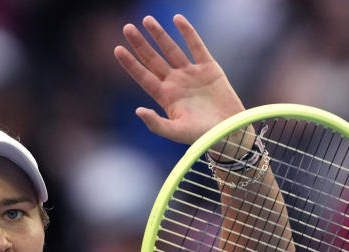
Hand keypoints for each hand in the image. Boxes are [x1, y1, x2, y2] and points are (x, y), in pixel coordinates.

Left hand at [115, 14, 244, 144]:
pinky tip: (177, 19)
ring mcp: (191, 74)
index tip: (117, 49)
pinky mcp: (209, 68)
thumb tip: (138, 111)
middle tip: (127, 28)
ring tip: (147, 20)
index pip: (143, 76)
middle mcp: (175, 83)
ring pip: (171, 49)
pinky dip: (188, 32)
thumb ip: (156, 124)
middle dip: (140, 44)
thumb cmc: (203, 136)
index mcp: (165, 97)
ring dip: (159, 35)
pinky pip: (196, 46)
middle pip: (153, 60)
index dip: (130, 64)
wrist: (230, 132)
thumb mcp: (177, 132)